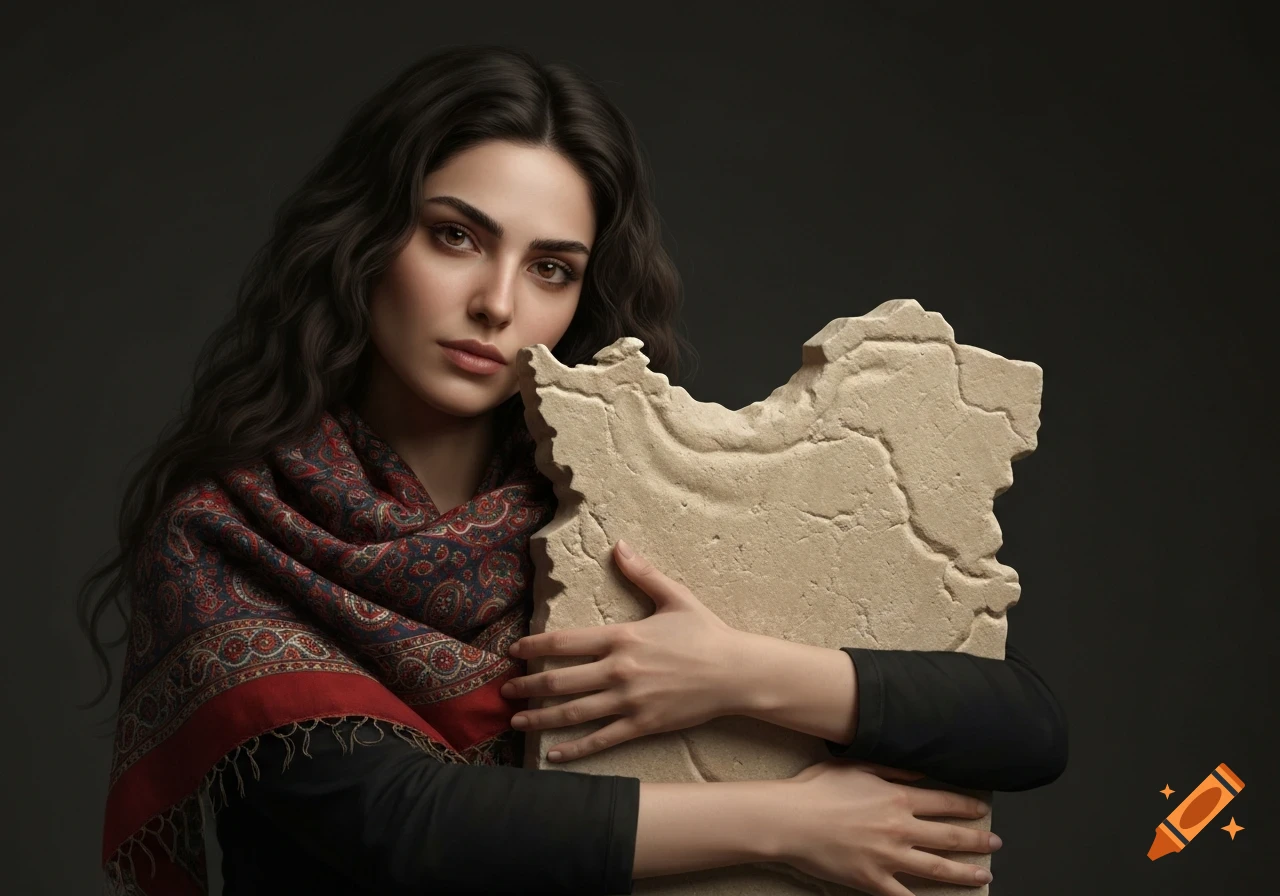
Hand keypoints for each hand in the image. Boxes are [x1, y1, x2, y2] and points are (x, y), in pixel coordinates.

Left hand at [500, 539, 742, 761]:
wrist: (736, 672)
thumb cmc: (705, 633)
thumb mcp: (674, 597)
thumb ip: (642, 573)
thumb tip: (618, 544)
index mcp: (622, 637)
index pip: (565, 642)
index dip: (534, 646)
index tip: (514, 651)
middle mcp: (619, 671)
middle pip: (559, 681)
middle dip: (527, 686)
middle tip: (505, 690)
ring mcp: (628, 701)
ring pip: (573, 713)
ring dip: (540, 719)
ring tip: (516, 721)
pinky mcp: (642, 724)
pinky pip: (601, 740)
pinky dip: (575, 749)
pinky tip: (553, 754)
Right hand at [780, 760, 998, 894]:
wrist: (790, 819)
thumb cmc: (817, 789)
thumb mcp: (856, 766)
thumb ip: (892, 768)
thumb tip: (920, 773)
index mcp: (897, 798)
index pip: (944, 803)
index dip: (967, 808)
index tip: (982, 812)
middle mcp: (900, 828)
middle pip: (949, 837)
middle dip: (977, 841)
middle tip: (995, 844)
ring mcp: (888, 857)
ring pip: (937, 868)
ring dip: (965, 872)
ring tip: (984, 875)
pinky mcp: (872, 880)